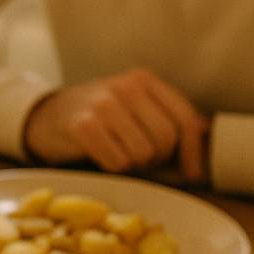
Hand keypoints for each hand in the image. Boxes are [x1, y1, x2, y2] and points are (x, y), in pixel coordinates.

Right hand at [23, 68, 208, 181]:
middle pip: (165, 139)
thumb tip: (208, 130)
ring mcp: (102, 104)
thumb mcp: (134, 107)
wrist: (45, 117)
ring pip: (142, 154)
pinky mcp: (83, 126)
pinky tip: (100, 156)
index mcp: (143, 79)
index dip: (193, 151)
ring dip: (133, 164)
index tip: (191, 173)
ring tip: (117, 153)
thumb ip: (168, 116)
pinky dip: (112, 167)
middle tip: (139, 159)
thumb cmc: (97, 116)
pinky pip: (116, 162)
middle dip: (156, 158)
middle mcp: (125, 86)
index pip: (183, 118)